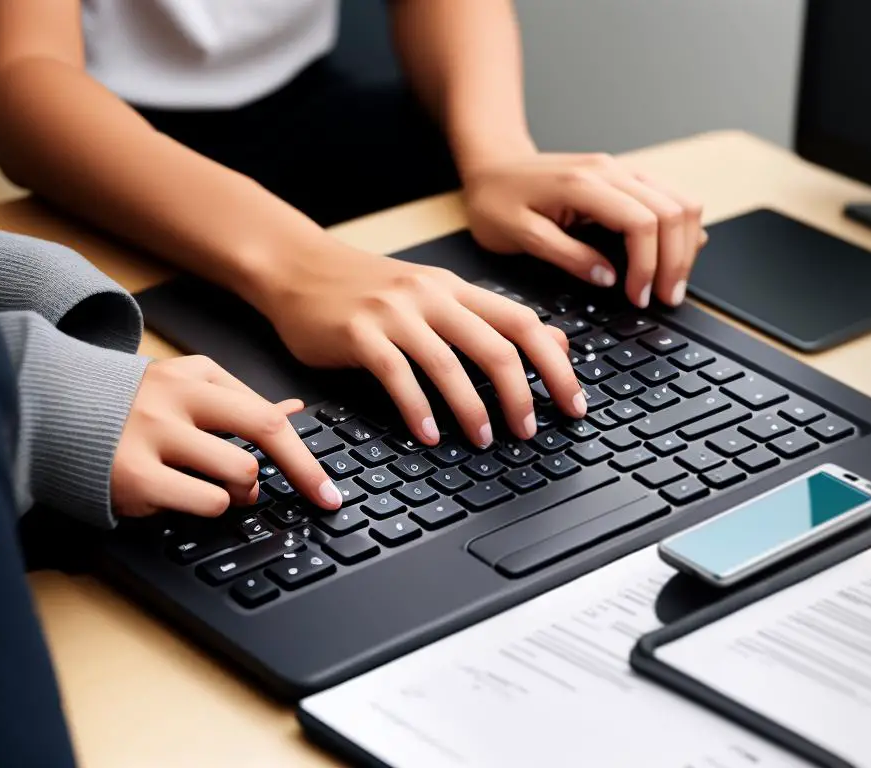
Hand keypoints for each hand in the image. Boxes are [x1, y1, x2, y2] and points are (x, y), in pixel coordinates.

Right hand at [111, 356, 340, 517]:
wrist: (52, 409)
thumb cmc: (132, 404)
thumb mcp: (188, 389)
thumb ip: (240, 402)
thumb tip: (294, 411)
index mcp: (198, 376)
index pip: (269, 415)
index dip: (306, 457)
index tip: (328, 490)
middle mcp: (178, 399)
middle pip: (265, 433)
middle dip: (299, 472)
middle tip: (312, 497)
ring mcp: (154, 434)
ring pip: (238, 474)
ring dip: (238, 492)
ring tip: (215, 487)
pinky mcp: (134, 475)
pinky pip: (204, 502)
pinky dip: (206, 508)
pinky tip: (180, 497)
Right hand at [251, 238, 585, 447]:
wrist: (298, 265)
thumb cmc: (368, 288)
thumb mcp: (434, 295)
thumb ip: (488, 318)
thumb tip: (554, 344)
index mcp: (456, 288)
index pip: (523, 322)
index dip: (555, 365)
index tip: (573, 402)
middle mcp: (432, 295)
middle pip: (495, 345)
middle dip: (522, 394)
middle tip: (529, 431)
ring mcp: (395, 313)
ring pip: (449, 363)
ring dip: (472, 408)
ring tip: (483, 440)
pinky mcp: (358, 333)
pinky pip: (397, 374)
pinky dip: (417, 409)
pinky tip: (428, 434)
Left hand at [463, 151, 706, 308]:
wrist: (491, 165)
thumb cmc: (496, 200)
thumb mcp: (518, 235)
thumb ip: (566, 256)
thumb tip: (609, 278)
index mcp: (583, 184)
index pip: (641, 223)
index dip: (648, 266)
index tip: (639, 297)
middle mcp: (610, 170)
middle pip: (672, 211)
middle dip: (676, 261)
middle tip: (666, 298)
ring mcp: (622, 170)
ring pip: (680, 200)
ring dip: (685, 244)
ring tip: (672, 282)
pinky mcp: (625, 177)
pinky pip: (669, 197)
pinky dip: (680, 227)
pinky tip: (673, 255)